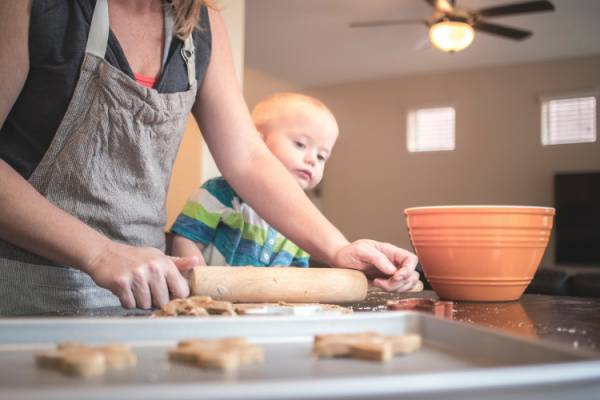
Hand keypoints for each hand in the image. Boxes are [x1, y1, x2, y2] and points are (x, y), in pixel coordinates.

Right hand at [85, 241, 199, 308]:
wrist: (103, 253)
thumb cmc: (134, 257)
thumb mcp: (157, 256)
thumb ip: (178, 262)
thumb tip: (197, 260)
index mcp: (165, 263)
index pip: (181, 291)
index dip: (174, 296)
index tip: (166, 294)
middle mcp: (153, 268)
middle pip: (163, 301)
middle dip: (154, 300)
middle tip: (145, 289)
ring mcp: (136, 275)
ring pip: (146, 305)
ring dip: (139, 301)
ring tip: (134, 288)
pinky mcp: (121, 283)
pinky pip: (130, 305)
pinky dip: (126, 301)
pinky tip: (124, 290)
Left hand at [333, 239, 419, 292]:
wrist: (340, 259)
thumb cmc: (349, 252)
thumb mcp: (360, 250)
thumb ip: (377, 258)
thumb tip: (392, 270)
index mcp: (390, 251)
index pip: (411, 259)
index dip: (408, 270)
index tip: (395, 277)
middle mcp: (394, 261)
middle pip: (412, 275)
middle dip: (399, 283)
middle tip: (381, 282)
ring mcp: (392, 272)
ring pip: (407, 284)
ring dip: (395, 288)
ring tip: (377, 283)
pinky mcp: (387, 280)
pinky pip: (399, 288)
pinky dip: (391, 291)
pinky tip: (377, 285)